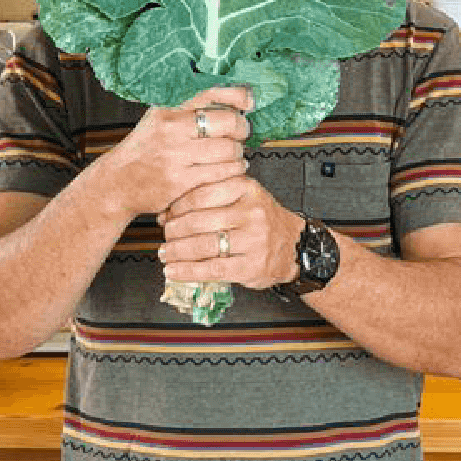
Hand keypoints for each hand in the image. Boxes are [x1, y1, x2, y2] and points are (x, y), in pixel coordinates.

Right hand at [107, 89, 253, 220]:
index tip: (248, 102)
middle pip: (228, 122)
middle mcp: (171, 129)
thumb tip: (236, 98)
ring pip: (229, 151)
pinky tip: (230, 170)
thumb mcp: (160, 119)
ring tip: (235, 155)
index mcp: (168, 110)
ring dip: (239, 155)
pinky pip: (221, 174)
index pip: (211, 92)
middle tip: (241, 134)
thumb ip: (190, 109)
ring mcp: (175, 156)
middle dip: (242, 129)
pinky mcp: (180, 182)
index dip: (238, 95)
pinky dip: (233, 172)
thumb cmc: (145, 150)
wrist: (118, 182)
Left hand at [159, 171, 302, 296]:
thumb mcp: (243, 198)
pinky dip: (189, 272)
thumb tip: (167, 214)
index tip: (167, 216)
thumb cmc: (262, 221)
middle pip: (199, 221)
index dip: (177, 207)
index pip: (201, 194)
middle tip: (165, 237)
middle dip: (174, 231)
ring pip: (204, 246)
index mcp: (247, 188)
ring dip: (177, 252)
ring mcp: (254, 240)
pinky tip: (174, 272)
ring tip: (166, 254)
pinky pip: (213, 269)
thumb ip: (210, 200)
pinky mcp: (252, 265)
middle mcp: (252, 212)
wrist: (295, 246)